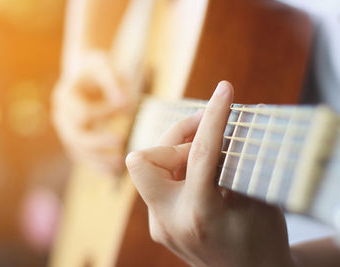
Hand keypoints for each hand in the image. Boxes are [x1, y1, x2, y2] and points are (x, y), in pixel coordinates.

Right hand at [52, 51, 135, 172]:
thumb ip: (113, 82)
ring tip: (119, 166)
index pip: (83, 113)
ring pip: (78, 151)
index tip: (127, 107)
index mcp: (65, 96)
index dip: (105, 113)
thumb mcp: (104, 66)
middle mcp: (62, 115)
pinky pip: (83, 156)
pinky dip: (97, 165)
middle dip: (98, 144)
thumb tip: (125, 104)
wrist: (84, 73)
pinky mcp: (75, 139)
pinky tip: (113, 173)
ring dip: (98, 161)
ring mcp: (66, 129)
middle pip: (76, 137)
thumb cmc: (96, 68)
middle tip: (121, 146)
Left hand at [126, 81, 294, 266]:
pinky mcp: (158, 225)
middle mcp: (169, 221)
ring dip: (174, 151)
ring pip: (146, 169)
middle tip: (207, 128)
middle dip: (174, 137)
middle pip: (144, 159)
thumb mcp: (259, 200)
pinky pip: (156, 184)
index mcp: (199, 215)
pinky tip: (198, 171)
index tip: (224, 90)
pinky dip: (175, 169)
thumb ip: (237, 163)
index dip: (214, 116)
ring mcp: (159, 225)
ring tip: (206, 150)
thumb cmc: (263, 240)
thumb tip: (224, 125)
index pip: (199, 153)